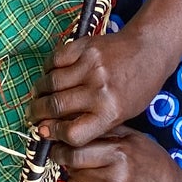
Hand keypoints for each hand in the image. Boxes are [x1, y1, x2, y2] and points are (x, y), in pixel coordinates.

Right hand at [30, 26, 169, 147]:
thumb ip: (91, 123)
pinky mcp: (85, 45)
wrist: (148, 50)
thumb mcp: (121, 114)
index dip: (54, 135)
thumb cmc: (137, 89)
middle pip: (55, 106)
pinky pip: (55, 59)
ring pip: (51, 82)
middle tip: (32, 116)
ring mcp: (91, 65)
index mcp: (110, 112)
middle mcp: (99, 90)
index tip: (46, 134)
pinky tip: (48, 75)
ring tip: (37, 96)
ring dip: (38, 91)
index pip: (71, 133)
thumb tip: (54, 130)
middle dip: (37, 114)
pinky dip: (47, 69)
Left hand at [56, 127, 181, 181]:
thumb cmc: (146, 159)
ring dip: (75, 180)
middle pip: (72, 170)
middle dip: (70, 163)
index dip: (63, 148)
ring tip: (90, 175)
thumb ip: (101, 131)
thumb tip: (69, 125)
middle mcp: (115, 181)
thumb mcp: (130, 136)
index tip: (60, 146)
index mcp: (119, 155)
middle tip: (76, 160)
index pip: (76, 152)